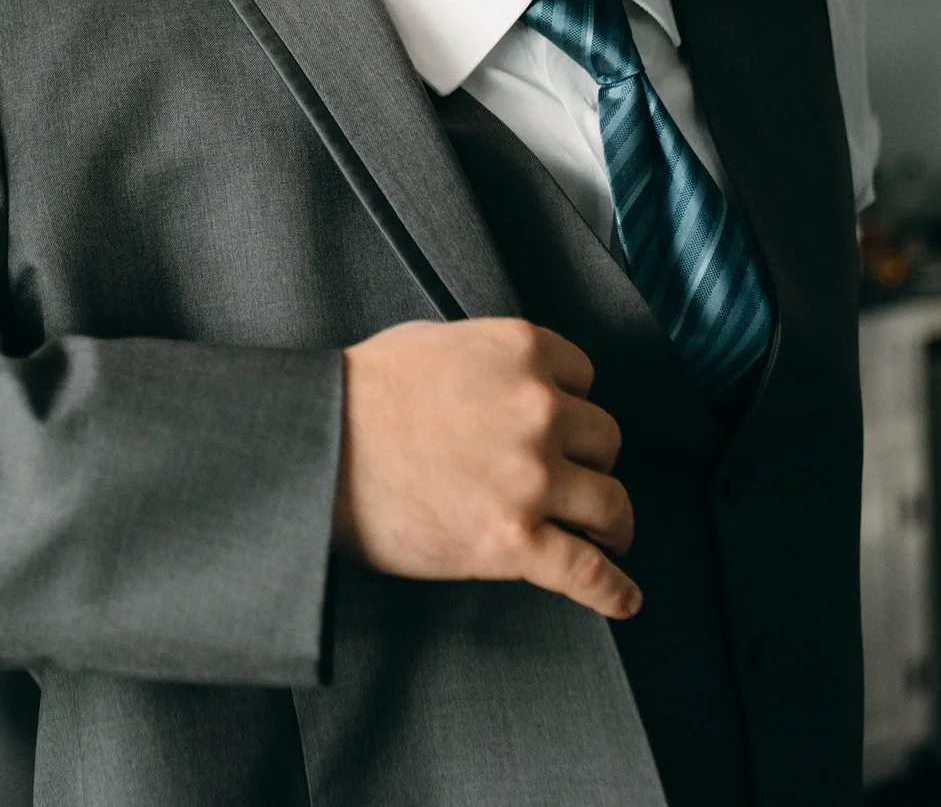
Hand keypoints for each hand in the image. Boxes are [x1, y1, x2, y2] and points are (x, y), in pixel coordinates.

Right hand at [333, 318, 639, 618]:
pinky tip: (625, 599)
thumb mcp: (435, 341)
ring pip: (611, 502)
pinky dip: (613, 590)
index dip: (571, 405)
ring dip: (612, 521)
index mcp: (522, 352)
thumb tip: (510, 381)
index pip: (584, 379)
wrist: (315, 447)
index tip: (562, 427)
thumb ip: (489, 358)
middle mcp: (539, 409)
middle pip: (604, 439)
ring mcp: (531, 478)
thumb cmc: (358, 394)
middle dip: (588, 460)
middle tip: (572, 480)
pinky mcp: (513, 541)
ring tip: (608, 535)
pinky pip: (587, 571)